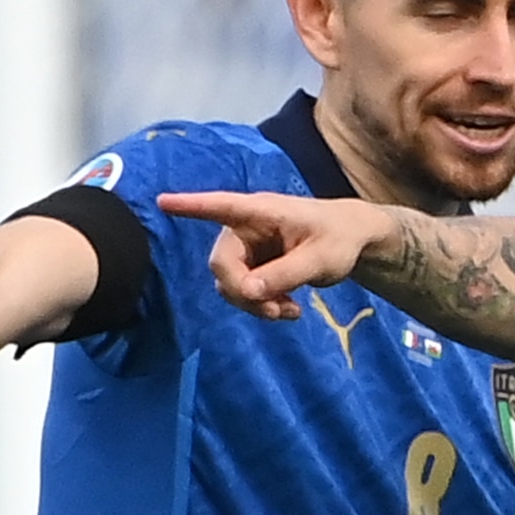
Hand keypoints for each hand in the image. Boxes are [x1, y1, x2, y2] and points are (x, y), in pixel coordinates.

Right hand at [157, 190, 394, 318]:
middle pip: (222, 264)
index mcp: (260, 212)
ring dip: (255, 304)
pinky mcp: (252, 267)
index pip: (221, 206)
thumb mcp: (320, 259)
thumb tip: (248, 291)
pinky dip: (261, 305)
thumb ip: (286, 274)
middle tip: (275, 311)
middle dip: (244, 293)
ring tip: (289, 312)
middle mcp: (245, 229)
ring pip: (230, 284)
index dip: (191, 206)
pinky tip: (288, 310)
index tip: (163, 202)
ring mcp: (246, 249)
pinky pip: (243, 292)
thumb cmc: (338, 238)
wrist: (351, 242)